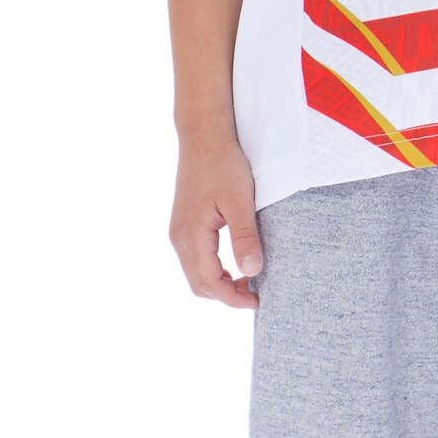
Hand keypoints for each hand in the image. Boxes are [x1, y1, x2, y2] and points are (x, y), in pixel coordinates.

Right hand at [168, 135, 261, 308]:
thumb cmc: (223, 164)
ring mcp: (179, 231)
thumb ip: (244, 237)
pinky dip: (214, 268)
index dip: (233, 298)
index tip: (258, 302)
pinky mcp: (185, 223)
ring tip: (250, 278)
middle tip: (257, 293)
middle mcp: (179, 238)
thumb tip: (253, 271)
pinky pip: (196, 257)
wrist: (204, 135)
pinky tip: (235, 261)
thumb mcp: (240, 200)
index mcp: (190, 236)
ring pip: (196, 272)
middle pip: (199, 284)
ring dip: (220, 282)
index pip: (209, 283)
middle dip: (226, 295)